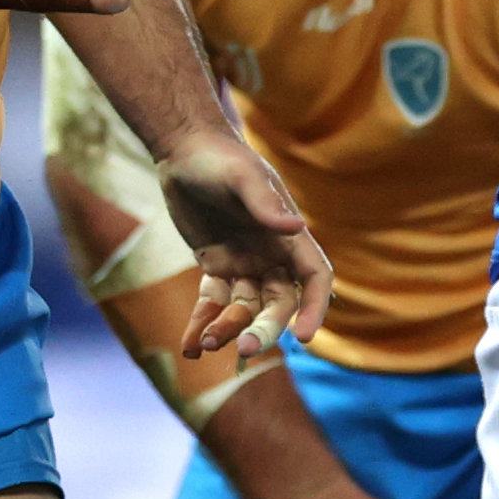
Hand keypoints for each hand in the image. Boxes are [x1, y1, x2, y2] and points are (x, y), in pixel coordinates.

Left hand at [157, 128, 331, 353]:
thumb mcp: (243, 176)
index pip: (315, 278)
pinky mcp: (215, 267)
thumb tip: (295, 226)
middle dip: (265, 327)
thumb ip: (266, 203)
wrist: (183, 150)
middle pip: (278, 303)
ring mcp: (244, 264)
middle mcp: (272, 255)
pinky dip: (202, 324)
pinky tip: (190, 347)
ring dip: (227, 328)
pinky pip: (212, 303)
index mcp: (289, 236)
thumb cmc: (220, 158)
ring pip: (244, 308)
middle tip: (245, 348)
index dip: (314, 307)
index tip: (304, 335)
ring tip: (205, 344)